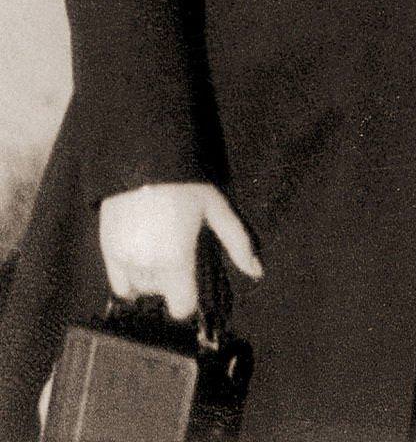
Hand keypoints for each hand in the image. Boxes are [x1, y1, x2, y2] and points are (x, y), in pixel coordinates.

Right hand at [98, 182, 262, 318]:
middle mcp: (147, 267)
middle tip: (176, 250)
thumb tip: (257, 271)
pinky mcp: (107, 251)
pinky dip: (128, 277)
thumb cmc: (185, 184)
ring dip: (149, 278)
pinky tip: (140, 254)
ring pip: (139, 289)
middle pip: (160, 295)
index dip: (189, 298)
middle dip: (170, 280)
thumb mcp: (217, 208)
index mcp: (176, 261)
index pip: (181, 307)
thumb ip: (237, 242)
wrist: (144, 158)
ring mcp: (124, 260)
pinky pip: (118, 283)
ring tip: (158, 248)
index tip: (192, 282)